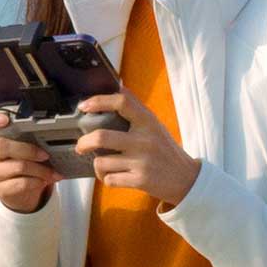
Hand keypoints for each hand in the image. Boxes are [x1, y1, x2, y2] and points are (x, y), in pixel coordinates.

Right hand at [0, 111, 57, 214]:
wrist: (18, 191)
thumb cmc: (19, 161)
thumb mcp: (19, 145)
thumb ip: (24, 135)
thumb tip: (47, 132)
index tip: (5, 118)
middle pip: (1, 146)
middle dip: (28, 150)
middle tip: (45, 154)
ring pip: (16, 167)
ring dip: (39, 169)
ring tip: (51, 171)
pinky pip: (20, 183)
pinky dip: (36, 181)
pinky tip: (44, 180)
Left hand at [68, 88, 196, 211]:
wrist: (186, 178)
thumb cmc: (165, 149)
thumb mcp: (155, 125)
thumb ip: (136, 110)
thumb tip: (117, 86)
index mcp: (148, 121)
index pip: (122, 102)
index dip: (99, 101)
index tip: (84, 106)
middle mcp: (144, 140)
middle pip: (101, 137)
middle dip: (84, 142)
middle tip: (80, 146)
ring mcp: (142, 162)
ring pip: (102, 162)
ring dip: (98, 166)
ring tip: (104, 165)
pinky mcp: (140, 181)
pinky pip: (110, 179)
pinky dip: (107, 179)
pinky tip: (114, 176)